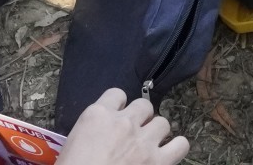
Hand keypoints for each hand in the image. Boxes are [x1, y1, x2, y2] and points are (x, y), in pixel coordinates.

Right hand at [60, 88, 189, 164]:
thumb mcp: (71, 144)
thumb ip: (91, 131)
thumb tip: (100, 137)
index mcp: (97, 115)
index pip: (117, 94)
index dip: (119, 106)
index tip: (117, 118)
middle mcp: (123, 122)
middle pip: (144, 106)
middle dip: (141, 118)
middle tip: (133, 134)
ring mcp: (143, 141)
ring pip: (163, 122)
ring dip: (157, 133)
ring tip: (149, 146)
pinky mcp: (158, 161)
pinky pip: (180, 145)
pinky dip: (177, 148)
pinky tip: (169, 154)